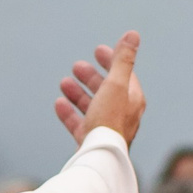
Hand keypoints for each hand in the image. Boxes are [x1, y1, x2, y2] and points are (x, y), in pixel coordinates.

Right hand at [54, 32, 144, 147]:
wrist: (99, 158)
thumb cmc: (109, 120)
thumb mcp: (115, 85)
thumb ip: (122, 60)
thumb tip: (133, 34)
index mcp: (132, 101)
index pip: (124, 75)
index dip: (112, 60)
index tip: (97, 50)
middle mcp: (122, 115)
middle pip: (106, 91)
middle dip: (90, 77)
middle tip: (76, 66)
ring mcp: (106, 129)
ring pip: (92, 106)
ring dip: (78, 93)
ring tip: (63, 83)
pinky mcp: (92, 142)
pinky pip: (80, 124)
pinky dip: (70, 112)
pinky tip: (59, 104)